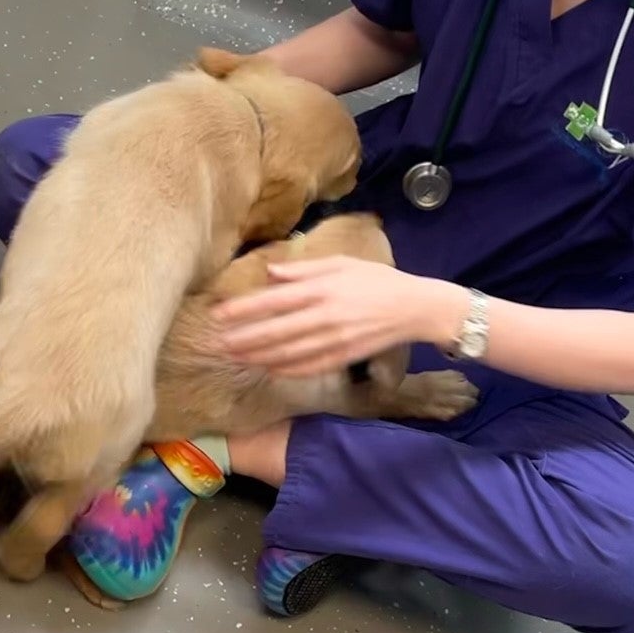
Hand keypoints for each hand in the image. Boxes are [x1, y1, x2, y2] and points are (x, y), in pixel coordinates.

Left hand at [213, 257, 462, 377]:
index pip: (274, 300)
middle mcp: (325, 315)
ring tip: (237, 355)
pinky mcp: (344, 356)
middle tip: (219, 342)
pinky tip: (270, 369)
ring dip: (259, 355)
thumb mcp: (342, 263)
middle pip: (276, 330)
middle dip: (244, 337)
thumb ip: (304, 269)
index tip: (219, 314)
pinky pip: (310, 366)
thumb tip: (270, 272)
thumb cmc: (377, 279)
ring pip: (289, 352)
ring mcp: (335, 339)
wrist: (415, 307)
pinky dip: (287, 369)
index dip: (244, 309)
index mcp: (322, 288)